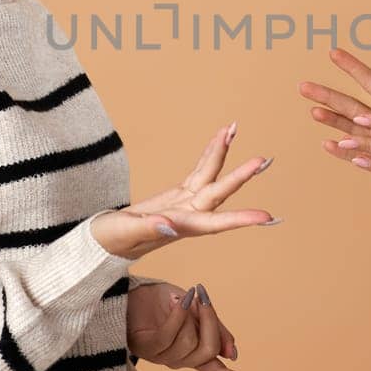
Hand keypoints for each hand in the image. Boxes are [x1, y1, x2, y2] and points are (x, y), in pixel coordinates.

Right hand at [91, 123, 280, 259]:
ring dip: (222, 153)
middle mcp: (189, 216)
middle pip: (219, 192)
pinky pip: (198, 171)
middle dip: (240, 175)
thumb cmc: (111, 242)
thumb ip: (149, 228)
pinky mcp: (177, 195)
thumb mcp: (126, 233)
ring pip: (209, 176)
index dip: (242, 219)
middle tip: (262, 160)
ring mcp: (185, 204)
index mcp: (180, 228)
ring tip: (233, 129)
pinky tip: (219, 140)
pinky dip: (208, 155)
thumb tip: (170, 225)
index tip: (267, 217)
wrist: (103, 241)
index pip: (217, 223)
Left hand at [126, 281, 251, 370]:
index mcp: (192, 352)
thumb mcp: (195, 310)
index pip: (213, 370)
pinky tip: (179, 300)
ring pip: (189, 342)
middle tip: (205, 298)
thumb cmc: (161, 300)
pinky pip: (169, 336)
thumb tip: (233, 354)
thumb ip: (215, 330)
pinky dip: (178, 315)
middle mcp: (178, 359)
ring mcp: (161, 356)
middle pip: (208, 350)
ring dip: (190, 314)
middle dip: (211, 322)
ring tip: (183, 296)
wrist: (131, 289)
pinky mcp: (145, 347)